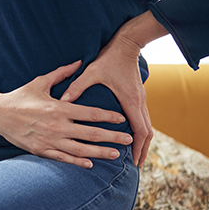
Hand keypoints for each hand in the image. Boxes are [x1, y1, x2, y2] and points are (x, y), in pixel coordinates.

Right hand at [0, 61, 133, 168]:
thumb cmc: (20, 96)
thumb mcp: (41, 82)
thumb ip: (62, 73)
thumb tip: (79, 61)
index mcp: (59, 108)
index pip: (90, 113)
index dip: (108, 117)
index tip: (121, 119)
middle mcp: (57, 126)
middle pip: (91, 133)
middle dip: (112, 137)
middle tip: (128, 139)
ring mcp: (50, 140)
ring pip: (80, 149)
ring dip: (100, 152)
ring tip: (116, 155)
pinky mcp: (41, 150)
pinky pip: (63, 158)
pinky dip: (77, 161)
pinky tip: (90, 164)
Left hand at [61, 28, 155, 167]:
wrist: (127, 44)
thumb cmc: (109, 58)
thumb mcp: (91, 72)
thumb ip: (76, 86)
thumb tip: (62, 100)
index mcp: (130, 101)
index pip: (139, 130)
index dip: (137, 147)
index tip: (133, 161)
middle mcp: (139, 103)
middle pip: (147, 133)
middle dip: (142, 150)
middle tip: (136, 166)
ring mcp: (141, 100)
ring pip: (147, 127)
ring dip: (143, 143)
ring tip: (136, 157)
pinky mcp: (138, 97)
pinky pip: (143, 120)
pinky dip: (141, 133)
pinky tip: (133, 139)